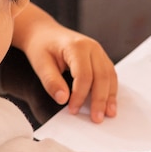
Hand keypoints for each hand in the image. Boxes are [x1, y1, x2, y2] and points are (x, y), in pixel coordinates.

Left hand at [11, 3, 117, 122]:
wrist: (43, 32)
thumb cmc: (41, 46)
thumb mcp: (40, 63)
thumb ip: (51, 82)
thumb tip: (63, 99)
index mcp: (77, 46)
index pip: (84, 75)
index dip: (80, 95)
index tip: (73, 110)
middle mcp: (92, 47)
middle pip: (102, 76)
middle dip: (100, 99)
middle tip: (97, 119)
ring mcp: (99, 51)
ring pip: (110, 76)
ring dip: (110, 96)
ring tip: (109, 114)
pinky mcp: (100, 57)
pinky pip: (109, 74)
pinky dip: (110, 89)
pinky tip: (109, 102)